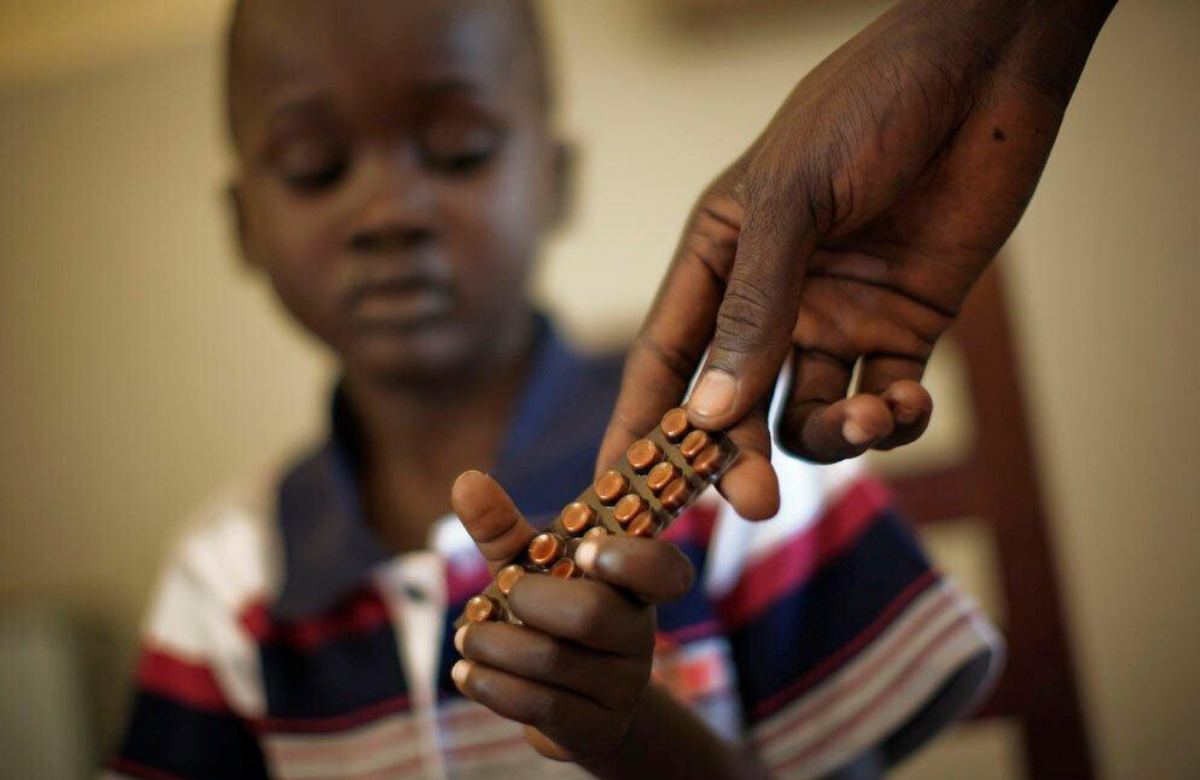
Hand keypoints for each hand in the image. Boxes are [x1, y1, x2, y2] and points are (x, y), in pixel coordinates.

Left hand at [449, 471, 693, 761]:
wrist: (575, 706)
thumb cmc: (552, 620)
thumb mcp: (533, 571)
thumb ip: (504, 529)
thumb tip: (466, 480)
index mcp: (635, 586)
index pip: (664, 570)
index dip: (631, 560)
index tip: (585, 550)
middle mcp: (640, 634)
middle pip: (592, 613)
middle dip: (531, 600)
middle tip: (501, 593)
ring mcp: (623, 686)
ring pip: (553, 660)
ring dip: (495, 644)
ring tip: (466, 635)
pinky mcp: (598, 729)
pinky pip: (541, 705)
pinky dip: (493, 685)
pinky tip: (466, 673)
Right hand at [597, 0, 1114, 518]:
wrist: (981, 72)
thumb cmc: (864, 111)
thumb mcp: (791, 203)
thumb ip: (752, 308)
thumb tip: (711, 413)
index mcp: (718, 261)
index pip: (665, 360)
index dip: (640, 428)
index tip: (620, 493)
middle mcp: (771, 300)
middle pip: (735, 405)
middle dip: (741, 456)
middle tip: (755, 502)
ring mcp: (837, 317)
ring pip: (810, 414)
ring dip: (835, 436)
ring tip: (869, 418)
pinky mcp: (904, 326)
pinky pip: (884, 400)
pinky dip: (895, 418)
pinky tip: (906, 400)